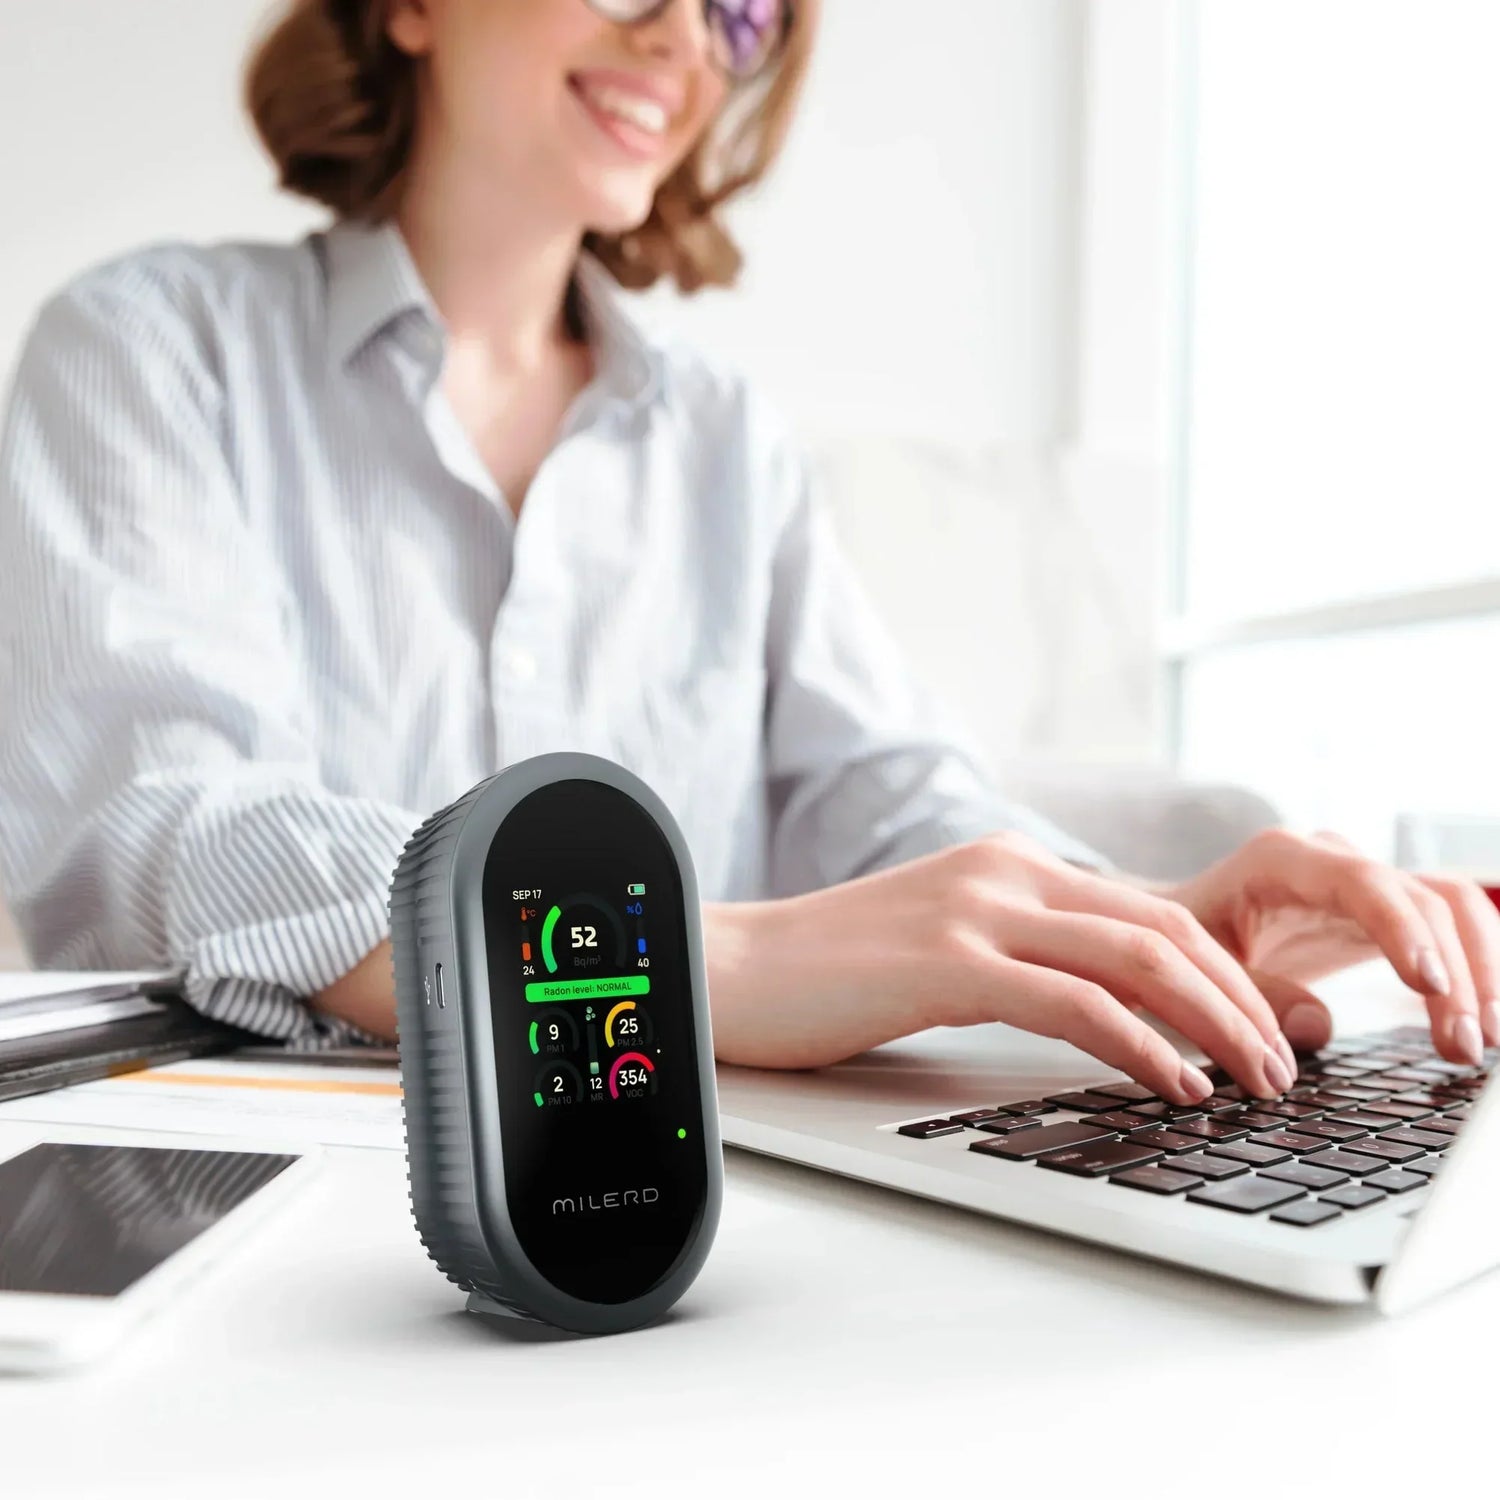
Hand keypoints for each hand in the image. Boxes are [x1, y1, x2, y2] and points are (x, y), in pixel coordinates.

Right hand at [704, 831, 1301, 1104]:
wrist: (729, 969)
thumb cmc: (830, 974)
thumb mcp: (944, 945)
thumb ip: (1020, 954)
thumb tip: (1103, 1010)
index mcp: (1009, 865)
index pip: (1150, 910)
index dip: (1223, 972)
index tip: (1261, 1030)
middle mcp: (1003, 872)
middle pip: (1164, 926)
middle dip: (1242, 1000)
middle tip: (1282, 1064)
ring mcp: (975, 910)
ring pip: (1138, 956)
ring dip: (1215, 1023)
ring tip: (1254, 1082)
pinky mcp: (946, 962)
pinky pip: (1075, 1002)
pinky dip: (1143, 1045)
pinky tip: (1174, 1085)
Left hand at [1160, 828, 1499, 1065]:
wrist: (1177, 925)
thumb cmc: (1182, 942)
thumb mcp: (1198, 966)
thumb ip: (1252, 993)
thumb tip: (1319, 1027)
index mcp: (1280, 860)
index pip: (1362, 883)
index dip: (1402, 931)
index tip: (1430, 986)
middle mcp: (1333, 860)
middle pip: (1421, 899)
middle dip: (1454, 973)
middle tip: (1464, 1045)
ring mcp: (1365, 883)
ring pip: (1450, 908)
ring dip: (1481, 971)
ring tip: (1481, 1043)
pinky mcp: (1385, 913)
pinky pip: (1448, 928)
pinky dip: (1477, 968)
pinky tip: (1486, 1020)